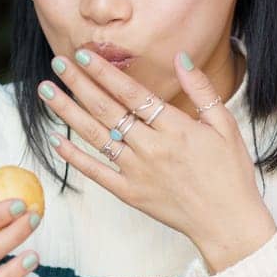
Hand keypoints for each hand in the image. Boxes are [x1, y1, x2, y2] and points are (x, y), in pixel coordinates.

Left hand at [37, 49, 275, 271]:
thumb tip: (180, 57)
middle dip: (79, 84)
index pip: (132, 93)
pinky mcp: (129, 193)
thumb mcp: (225, 126)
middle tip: (57, 62)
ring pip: (96, 136)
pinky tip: (55, 140)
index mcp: (175, 128)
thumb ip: (201, 90)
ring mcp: (137, 171)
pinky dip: (74, 157)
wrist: (227, 222)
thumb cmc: (230, 172)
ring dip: (68, 112)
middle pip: (107, 109)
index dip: (104, 72)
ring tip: (46, 92)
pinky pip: (96, 172)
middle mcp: (151, 148)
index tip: (83, 54)